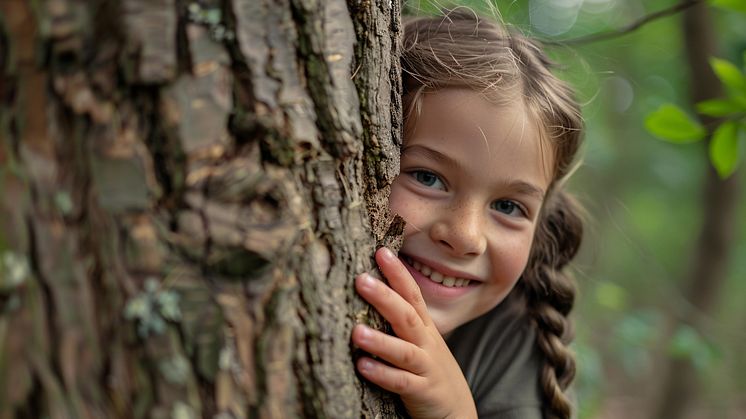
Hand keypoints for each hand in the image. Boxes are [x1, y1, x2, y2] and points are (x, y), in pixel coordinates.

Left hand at [352, 247, 476, 418]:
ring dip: (380, 341)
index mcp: (424, 327)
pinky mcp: (422, 391)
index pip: (412, 294)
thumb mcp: (419, 339)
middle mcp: (426, 343)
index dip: (398, 273)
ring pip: (403, 351)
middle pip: (406, 316)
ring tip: (355, 331)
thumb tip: (371, 289)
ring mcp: (425, 367)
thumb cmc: (428, 368)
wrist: (457, 409)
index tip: (380, 252)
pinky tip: (362, 366)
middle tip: (360, 280)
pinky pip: (401, 383)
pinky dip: (383, 374)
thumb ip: (401, 318)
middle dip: (385, 297)